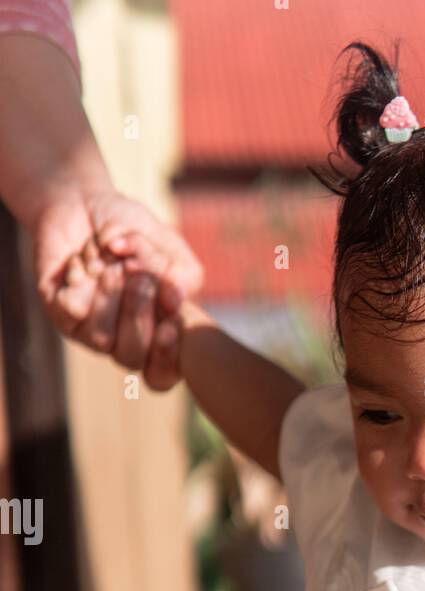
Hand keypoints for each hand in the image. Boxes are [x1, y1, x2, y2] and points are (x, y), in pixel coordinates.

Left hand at [32, 188, 201, 386]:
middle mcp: (122, 341)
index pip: (162, 374)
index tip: (172, 325)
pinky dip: (82, 277)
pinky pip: (72, 311)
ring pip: (102, 338)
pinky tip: (83, 260)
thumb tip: (176, 302)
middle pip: (132, 358)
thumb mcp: (169, 247)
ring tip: (110, 259)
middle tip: (138, 275)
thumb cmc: (131, 230)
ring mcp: (88, 331)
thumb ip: (184, 275)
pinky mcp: (60, 313)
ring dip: (110, 293)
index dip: (167, 357)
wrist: (83, 202)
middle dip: (139, 314)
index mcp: (156, 334)